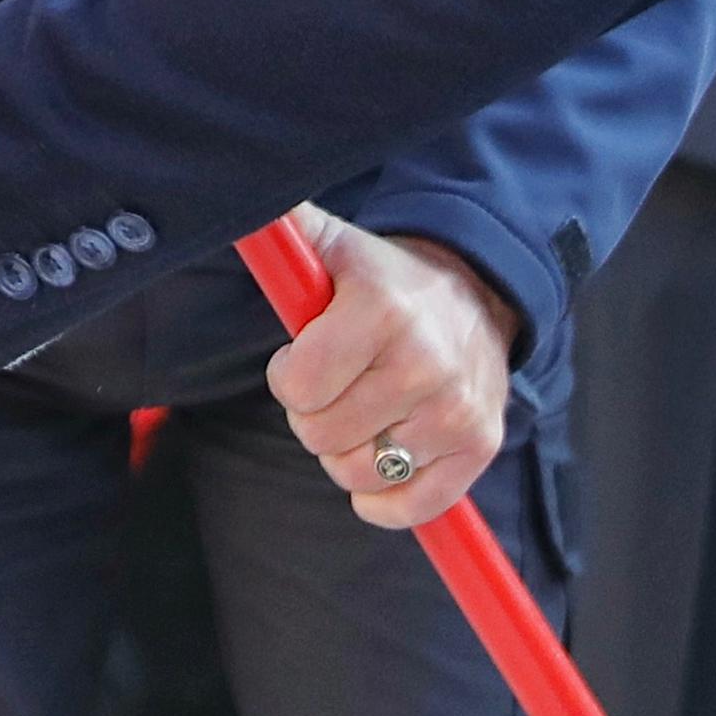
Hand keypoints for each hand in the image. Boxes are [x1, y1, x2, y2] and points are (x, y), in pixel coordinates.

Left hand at [263, 211, 515, 530]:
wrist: (476, 293)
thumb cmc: (383, 281)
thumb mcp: (332, 246)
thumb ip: (282, 233)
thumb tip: (235, 209)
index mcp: (383, 309)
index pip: (300, 386)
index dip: (289, 377)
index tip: (303, 358)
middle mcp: (427, 362)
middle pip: (322, 436)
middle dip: (315, 414)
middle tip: (338, 384)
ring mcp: (457, 410)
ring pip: (359, 473)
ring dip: (348, 452)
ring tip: (365, 410)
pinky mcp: (480, 446)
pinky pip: (408, 506)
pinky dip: (385, 496)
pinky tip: (385, 455)